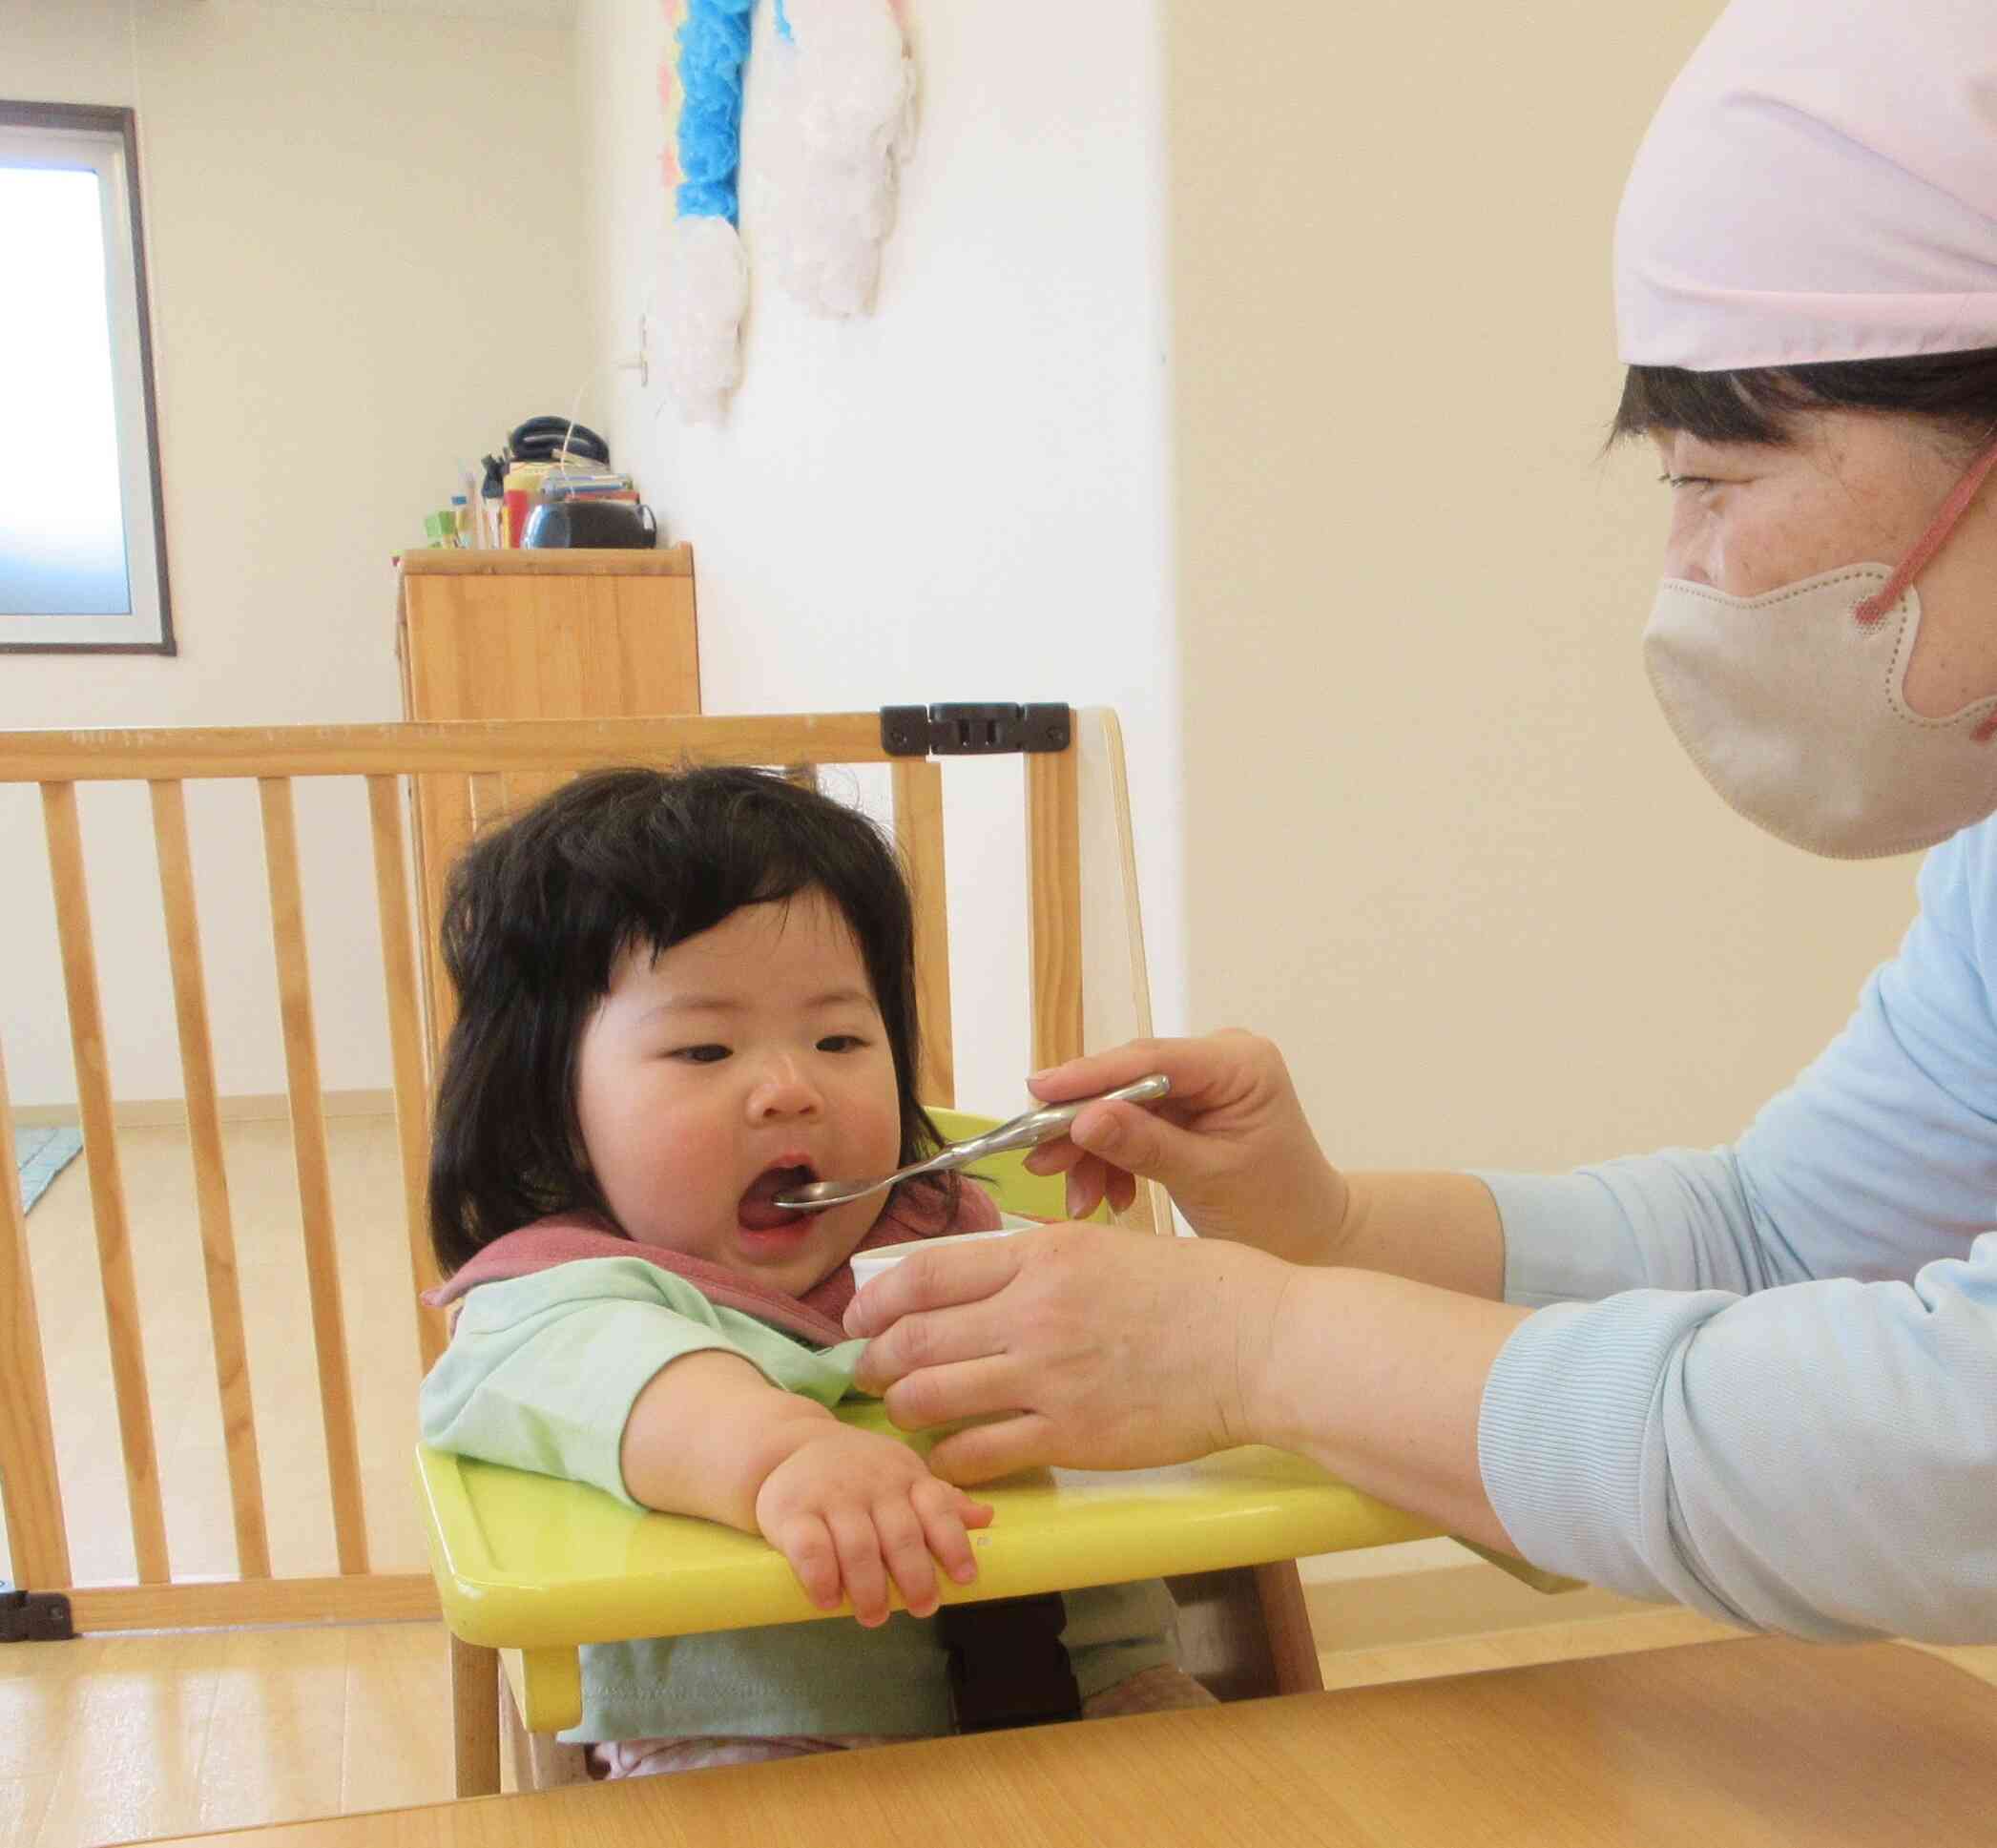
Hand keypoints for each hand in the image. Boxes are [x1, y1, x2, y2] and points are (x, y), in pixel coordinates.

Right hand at [753, 1424, 993, 1625]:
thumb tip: (986, 1518)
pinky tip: (828, 1601)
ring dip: (870, 1588)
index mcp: (905, 1477)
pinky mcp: (791, 1512)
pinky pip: (809, 1547)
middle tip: (923, 1609)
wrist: (787, 1446)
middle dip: (916, 1576)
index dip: (953, 1542)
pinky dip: (820, 1578)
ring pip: (858, 1546)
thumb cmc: (859, 1471)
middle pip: (901, 1534)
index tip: (965, 1577)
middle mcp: (872, 1485)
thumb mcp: (902, 1476)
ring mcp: (831, 1497)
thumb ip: (941, 1502)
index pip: (936, 1506)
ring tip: (874, 1616)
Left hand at [843, 1221, 1292, 1483]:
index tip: (859, 1317)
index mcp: (1041, 1255)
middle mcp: (1031, 1311)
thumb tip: (991, 1276)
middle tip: (869, 1372)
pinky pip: (977, 1453)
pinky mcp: (1069, 1436)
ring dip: (904, 1409)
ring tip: (906, 1413)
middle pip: (911, 1338)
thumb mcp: (1110, 1246)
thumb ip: (1043, 1262)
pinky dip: (948, 1459)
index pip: (923, 1274)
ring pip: (930, 1397)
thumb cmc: (1200, 1291)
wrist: (1260, 1345)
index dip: (874, 1300)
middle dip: (874, 1360)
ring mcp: (1047, 1376)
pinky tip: (950, 1458)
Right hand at [1023, 1032, 1348, 1263]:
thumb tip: (1085, 1119)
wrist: (1309, 1237)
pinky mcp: (1185, 1107)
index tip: (1040, 1090)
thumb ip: (1146, 1146)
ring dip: (1092, 1152)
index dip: (1091, 1075)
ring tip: (1077, 1199)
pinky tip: (1105, 1197)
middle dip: (1082, 1124)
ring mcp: (1200, 1083)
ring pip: (1122, 1105)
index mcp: (1240, 1065)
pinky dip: (1112, 1161)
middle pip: (1128, 1080)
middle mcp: (1218, 1061)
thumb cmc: (1276, 1210)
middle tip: (1038, 1158)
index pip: (1152, 1059)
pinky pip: (1131, 1124)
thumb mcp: (1208, 1180)